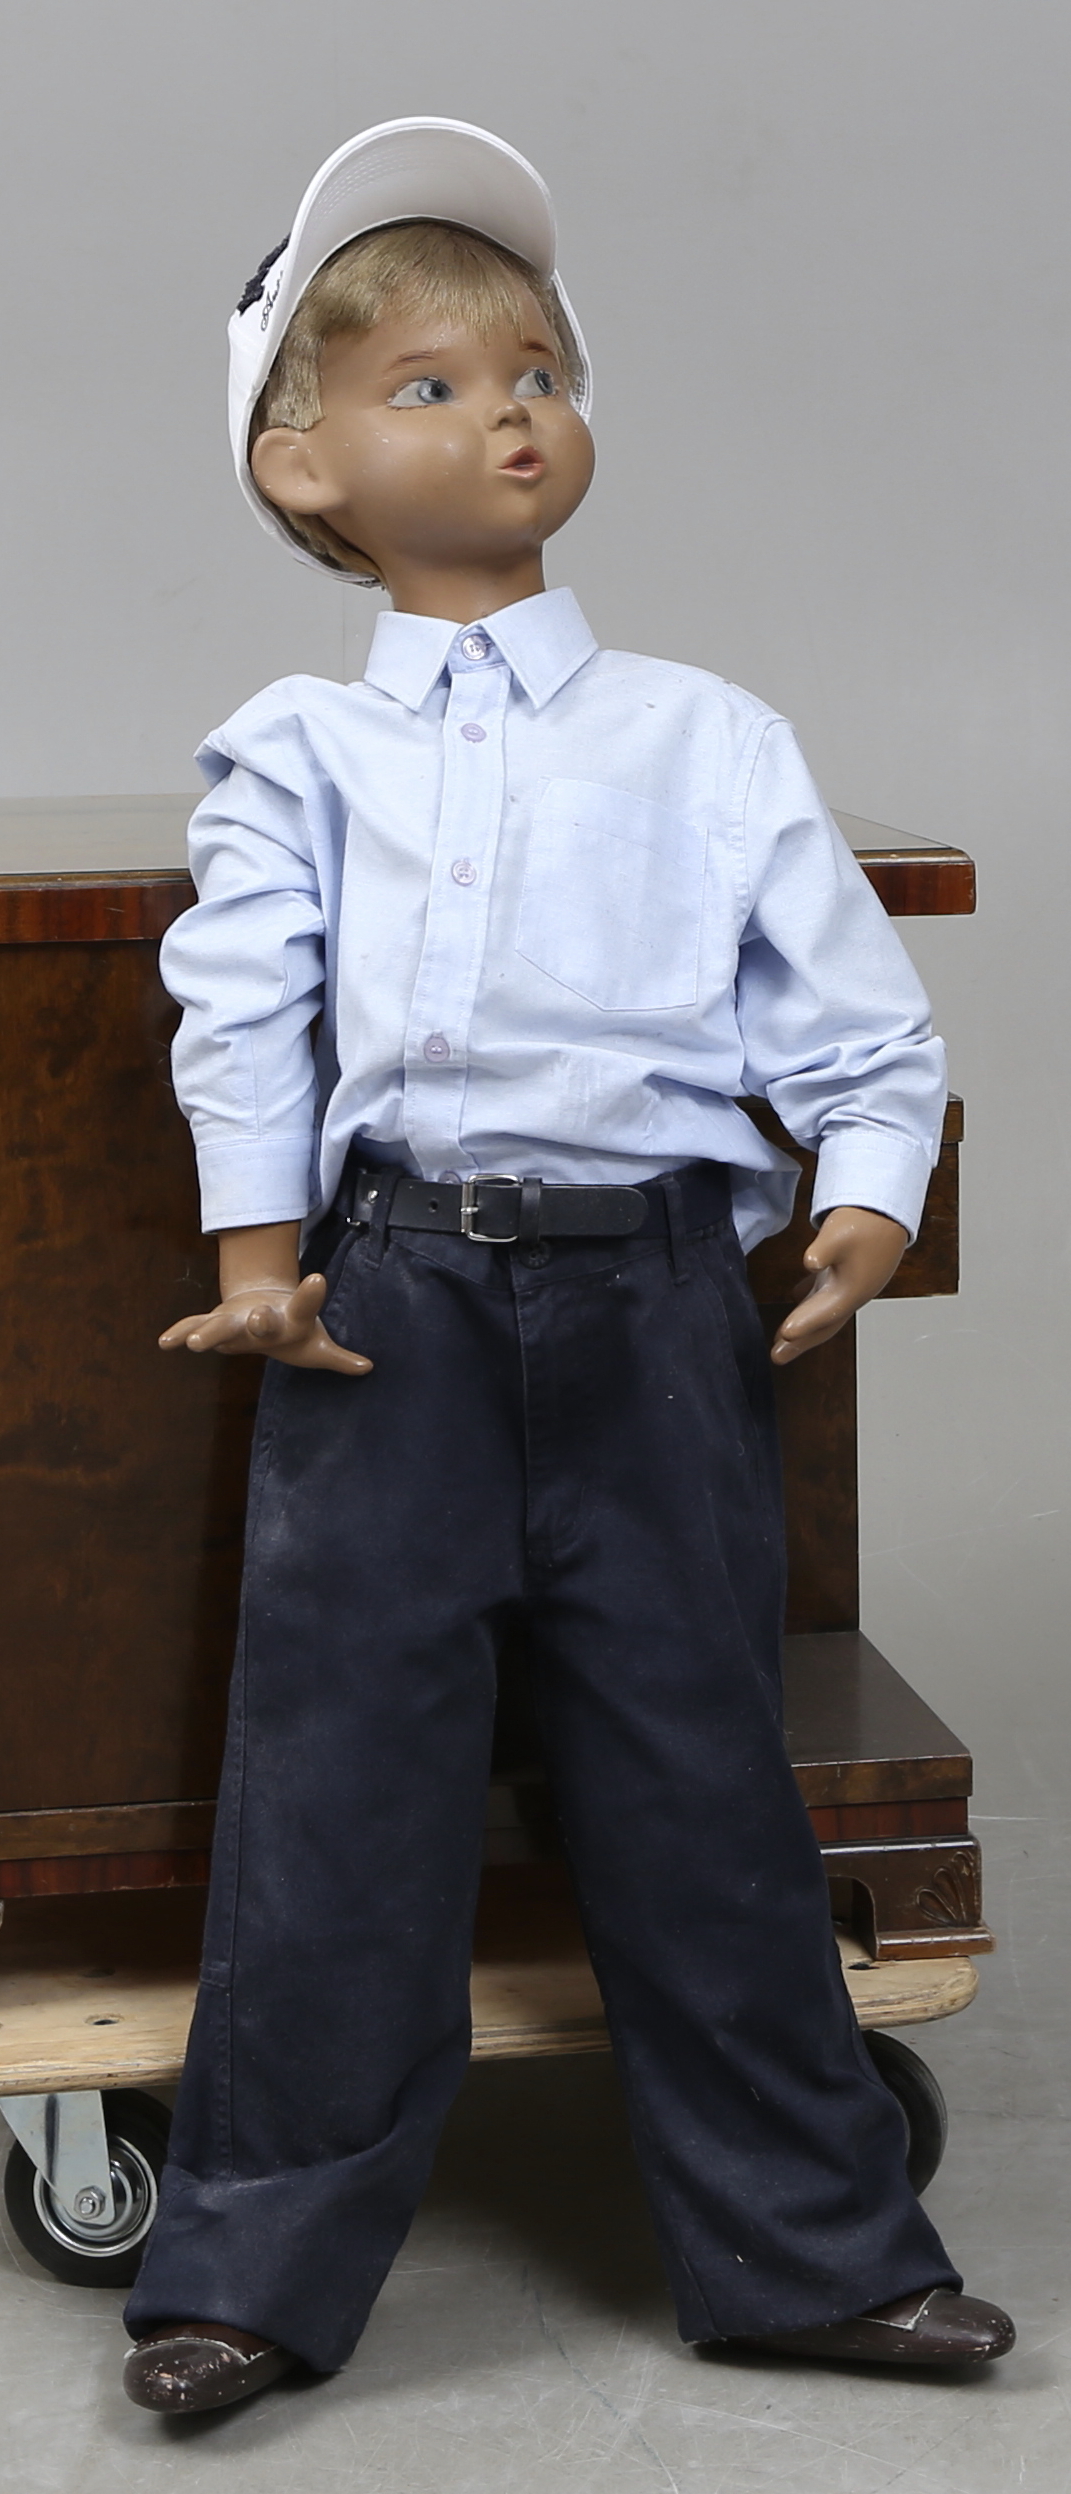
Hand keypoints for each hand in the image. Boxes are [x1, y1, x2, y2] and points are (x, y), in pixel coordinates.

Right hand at [159, 1273, 370, 1376]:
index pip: (304, 1306)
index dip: (311, 1294)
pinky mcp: (214, 1323)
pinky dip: (180, 1333)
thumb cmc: (292, 1331)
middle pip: (259, 1320)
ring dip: (209, 1332)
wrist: (261, 1304)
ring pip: (221, 1325)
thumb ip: (338, 1358)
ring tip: (197, 1343)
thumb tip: (368, 1368)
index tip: (319, 1277)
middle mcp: (261, 1316)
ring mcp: (235, 1318)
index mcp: (291, 1317)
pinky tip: (164, 1342)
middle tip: (256, 1316)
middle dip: (257, 1320)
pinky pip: (194, 1327)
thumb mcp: (316, 1346)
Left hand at [770, 1206, 908, 1365]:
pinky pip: (825, 1296)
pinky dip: (809, 1303)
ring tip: (782, 1338)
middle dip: (800, 1342)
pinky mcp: (848, 1275)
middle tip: (778, 1356)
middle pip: (824, 1325)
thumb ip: (823, 1250)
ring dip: (804, 1327)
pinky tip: (796, 1298)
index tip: (784, 1335)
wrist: (887, 1210)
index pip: (824, 1314)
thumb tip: (811, 1262)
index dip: (803, 1325)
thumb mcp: (839, 1233)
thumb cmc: (865, 1221)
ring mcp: (851, 1286)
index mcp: (852, 1289)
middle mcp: (853, 1294)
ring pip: (824, 1313)